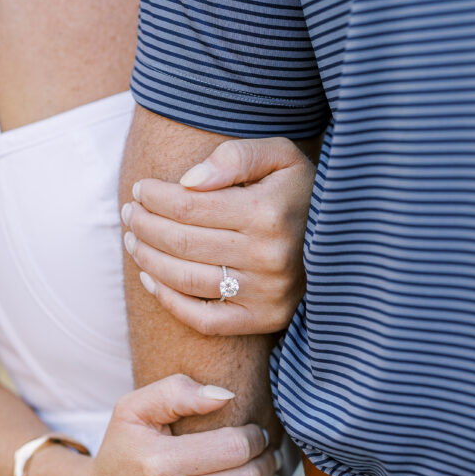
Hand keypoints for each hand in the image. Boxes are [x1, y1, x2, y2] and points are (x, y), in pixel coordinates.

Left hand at [120, 137, 315, 335]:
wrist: (345, 240)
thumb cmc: (301, 192)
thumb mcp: (279, 156)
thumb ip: (235, 156)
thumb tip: (187, 182)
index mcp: (268, 212)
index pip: (188, 206)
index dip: (153, 198)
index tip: (139, 190)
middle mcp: (267, 257)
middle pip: (180, 243)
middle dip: (143, 226)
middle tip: (129, 214)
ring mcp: (266, 293)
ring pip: (185, 280)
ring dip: (147, 259)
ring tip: (132, 241)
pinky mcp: (264, 319)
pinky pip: (203, 319)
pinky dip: (168, 301)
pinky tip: (150, 278)